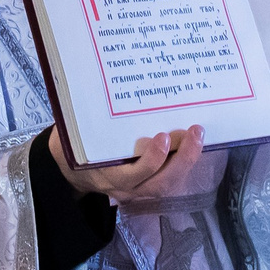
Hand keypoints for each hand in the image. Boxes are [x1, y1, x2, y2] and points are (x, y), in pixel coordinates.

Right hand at [58, 124, 218, 204]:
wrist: (71, 168)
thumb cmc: (78, 143)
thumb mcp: (78, 131)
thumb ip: (92, 117)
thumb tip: (104, 79)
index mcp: (104, 174)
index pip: (130, 175)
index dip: (150, 161)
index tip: (162, 138)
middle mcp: (123, 187)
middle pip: (158, 183)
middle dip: (182, 159)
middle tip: (194, 132)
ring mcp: (138, 189)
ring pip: (167, 183)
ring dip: (187, 160)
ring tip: (198, 134)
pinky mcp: (148, 184)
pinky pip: (169, 179)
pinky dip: (184, 162)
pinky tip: (193, 141)